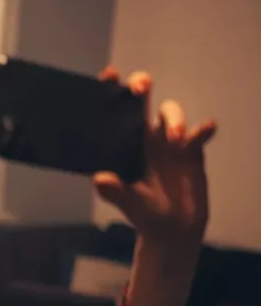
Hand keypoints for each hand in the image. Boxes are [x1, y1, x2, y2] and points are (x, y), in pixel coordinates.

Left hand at [92, 68, 216, 245]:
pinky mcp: (191, 151)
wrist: (172, 230)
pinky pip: (198, 133)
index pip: (114, 114)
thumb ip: (115, 192)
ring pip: (170, 113)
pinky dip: (202, 129)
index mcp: (122, 145)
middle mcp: (144, 137)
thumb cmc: (144, 214)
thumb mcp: (128, 204)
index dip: (111, 91)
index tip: (109, 75)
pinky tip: (205, 129)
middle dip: (141, 86)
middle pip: (143, 100)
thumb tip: (99, 179)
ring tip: (175, 139)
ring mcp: (169, 141)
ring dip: (173, 119)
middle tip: (141, 87)